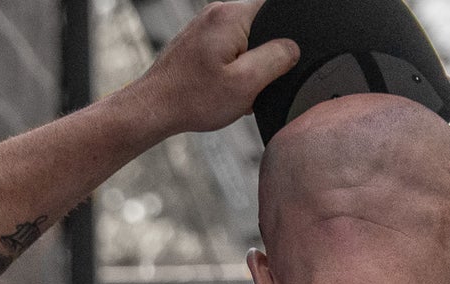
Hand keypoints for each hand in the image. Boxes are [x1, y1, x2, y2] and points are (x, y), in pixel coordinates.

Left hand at [134, 1, 299, 137]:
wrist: (157, 107)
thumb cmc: (195, 97)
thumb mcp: (247, 83)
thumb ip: (275, 59)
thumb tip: (292, 47)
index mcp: (231, 16)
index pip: (272, 6)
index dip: (284, 32)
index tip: (277, 59)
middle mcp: (216, 12)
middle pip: (260, 26)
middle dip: (264, 55)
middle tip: (252, 81)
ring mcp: (205, 24)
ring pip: (245, 40)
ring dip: (248, 66)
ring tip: (234, 87)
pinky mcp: (199, 39)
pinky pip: (229, 50)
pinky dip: (233, 70)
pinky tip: (223, 88)